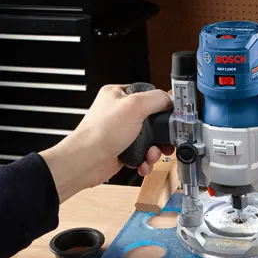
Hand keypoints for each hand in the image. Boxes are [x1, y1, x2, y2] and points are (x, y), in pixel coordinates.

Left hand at [40, 85, 173, 202]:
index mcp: (119, 95)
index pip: (149, 95)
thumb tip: (170, 100)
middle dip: (161, 135)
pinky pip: (143, 153)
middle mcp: (120, 112)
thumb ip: (156, 99)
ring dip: (154, 150)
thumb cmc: (100, 133)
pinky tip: (143, 163)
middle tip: (165, 140)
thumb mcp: (134, 107)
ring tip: (151, 155)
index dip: (162, 106)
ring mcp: (122, 132)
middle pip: (153, 120)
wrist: (86, 162)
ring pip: (150, 139)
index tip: (171, 116)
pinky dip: (146, 160)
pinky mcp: (123, 149)